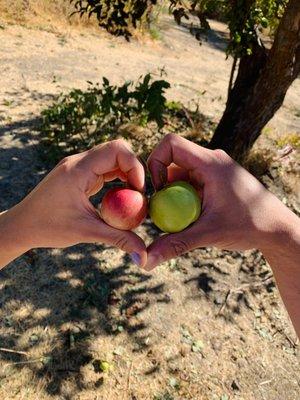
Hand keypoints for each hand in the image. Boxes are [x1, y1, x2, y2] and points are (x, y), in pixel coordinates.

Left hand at [1, 139, 146, 266]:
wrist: (22, 225)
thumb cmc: (48, 227)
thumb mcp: (86, 232)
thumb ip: (118, 238)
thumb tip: (144, 254)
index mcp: (78, 169)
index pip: (116, 150)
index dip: (134, 166)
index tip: (139, 191)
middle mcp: (79, 162)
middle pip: (117, 150)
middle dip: (134, 170)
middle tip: (140, 195)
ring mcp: (79, 167)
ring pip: (112, 159)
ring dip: (127, 175)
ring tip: (133, 198)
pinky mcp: (80, 174)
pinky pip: (105, 169)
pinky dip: (118, 180)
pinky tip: (121, 198)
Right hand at [146, 134, 291, 269]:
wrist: (278, 229)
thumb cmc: (250, 226)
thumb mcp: (209, 234)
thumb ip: (176, 244)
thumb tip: (147, 260)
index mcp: (210, 162)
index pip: (171, 144)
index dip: (155, 162)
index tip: (158, 190)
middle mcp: (211, 161)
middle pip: (173, 161)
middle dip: (162, 185)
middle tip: (163, 211)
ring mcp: (214, 171)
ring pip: (181, 174)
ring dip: (173, 194)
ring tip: (180, 218)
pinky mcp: (216, 181)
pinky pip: (191, 184)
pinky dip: (184, 199)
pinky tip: (193, 218)